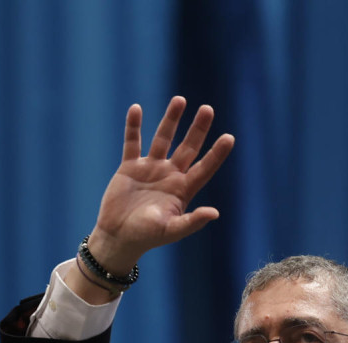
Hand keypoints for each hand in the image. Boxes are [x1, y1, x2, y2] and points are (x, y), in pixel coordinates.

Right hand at [87, 96, 234, 273]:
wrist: (117, 238)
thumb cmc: (146, 237)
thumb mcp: (171, 231)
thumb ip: (192, 222)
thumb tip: (215, 213)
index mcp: (183, 190)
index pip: (204, 168)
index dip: (216, 154)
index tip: (229, 137)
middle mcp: (170, 175)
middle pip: (188, 147)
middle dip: (198, 129)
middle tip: (207, 109)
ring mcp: (150, 169)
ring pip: (163, 138)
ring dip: (171, 120)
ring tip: (180, 100)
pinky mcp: (129, 167)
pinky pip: (132, 142)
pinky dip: (134, 126)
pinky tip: (136, 109)